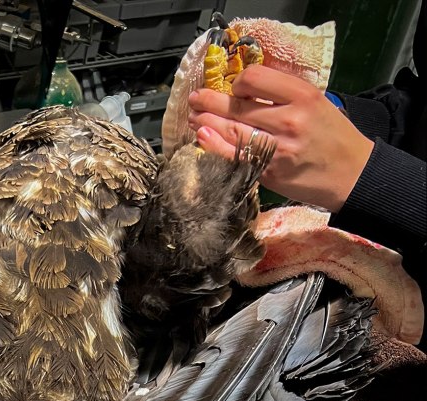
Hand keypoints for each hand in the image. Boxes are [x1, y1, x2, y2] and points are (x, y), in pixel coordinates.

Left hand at [187, 65, 374, 212]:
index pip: (254, 79)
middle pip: (236, 106)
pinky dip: (213, 146)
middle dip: (209, 101)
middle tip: (196, 99)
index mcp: (303, 97)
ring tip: (194, 117)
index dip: (238, 83)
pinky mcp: (267, 171)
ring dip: (205, 122)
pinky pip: (232, 156)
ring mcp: (277, 148)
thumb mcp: (316, 102)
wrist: (353, 174)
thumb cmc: (331, 134)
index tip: (234, 89)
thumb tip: (241, 88)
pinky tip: (202, 137)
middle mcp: (289, 120)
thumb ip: (282, 93)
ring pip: (231, 130)